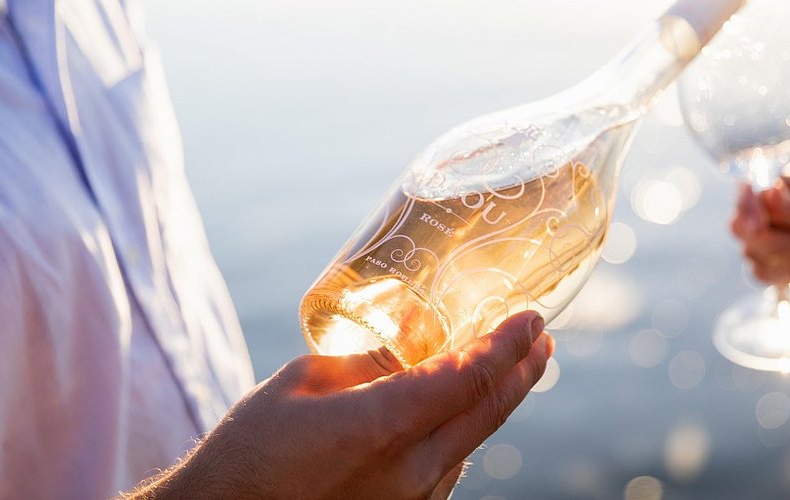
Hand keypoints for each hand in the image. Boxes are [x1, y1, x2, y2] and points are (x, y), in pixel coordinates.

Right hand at [127, 310, 553, 499]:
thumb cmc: (248, 451)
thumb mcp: (301, 383)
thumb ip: (365, 363)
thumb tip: (408, 346)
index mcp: (382, 427)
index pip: (469, 377)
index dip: (507, 342)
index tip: (531, 316)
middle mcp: (409, 472)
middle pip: (488, 413)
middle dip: (523, 370)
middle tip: (541, 339)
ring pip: (471, 443)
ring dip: (494, 401)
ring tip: (506, 366)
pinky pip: (446, 469)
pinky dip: (462, 433)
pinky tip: (457, 413)